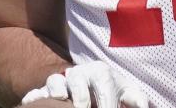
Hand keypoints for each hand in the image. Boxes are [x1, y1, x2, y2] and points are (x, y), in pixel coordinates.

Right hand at [20, 61, 148, 107]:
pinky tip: (30, 104)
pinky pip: (37, 91)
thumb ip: (136, 99)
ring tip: (62, 103)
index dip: (107, 105)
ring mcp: (62, 81)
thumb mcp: (126, 92)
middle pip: (77, 82)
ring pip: (55, 81)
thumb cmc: (112, 90)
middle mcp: (80, 73)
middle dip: (82, 101)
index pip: (104, 87)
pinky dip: (33, 97)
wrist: (91, 81)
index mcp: (101, 72)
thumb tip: (145, 107)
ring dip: (58, 94)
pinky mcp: (47, 90)